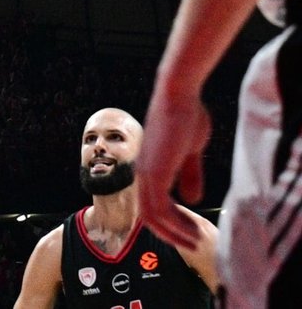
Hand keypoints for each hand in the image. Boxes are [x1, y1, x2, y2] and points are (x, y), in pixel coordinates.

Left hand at [136, 79, 212, 250]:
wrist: (179, 95)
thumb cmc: (186, 116)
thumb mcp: (190, 151)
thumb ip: (189, 174)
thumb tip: (191, 199)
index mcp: (150, 168)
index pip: (152, 205)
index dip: (170, 223)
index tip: (191, 231)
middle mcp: (143, 172)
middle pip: (148, 216)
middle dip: (170, 233)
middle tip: (192, 243)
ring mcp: (147, 172)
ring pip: (152, 216)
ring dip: (173, 232)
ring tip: (195, 240)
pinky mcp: (155, 171)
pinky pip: (159, 207)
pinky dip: (173, 222)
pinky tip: (191, 227)